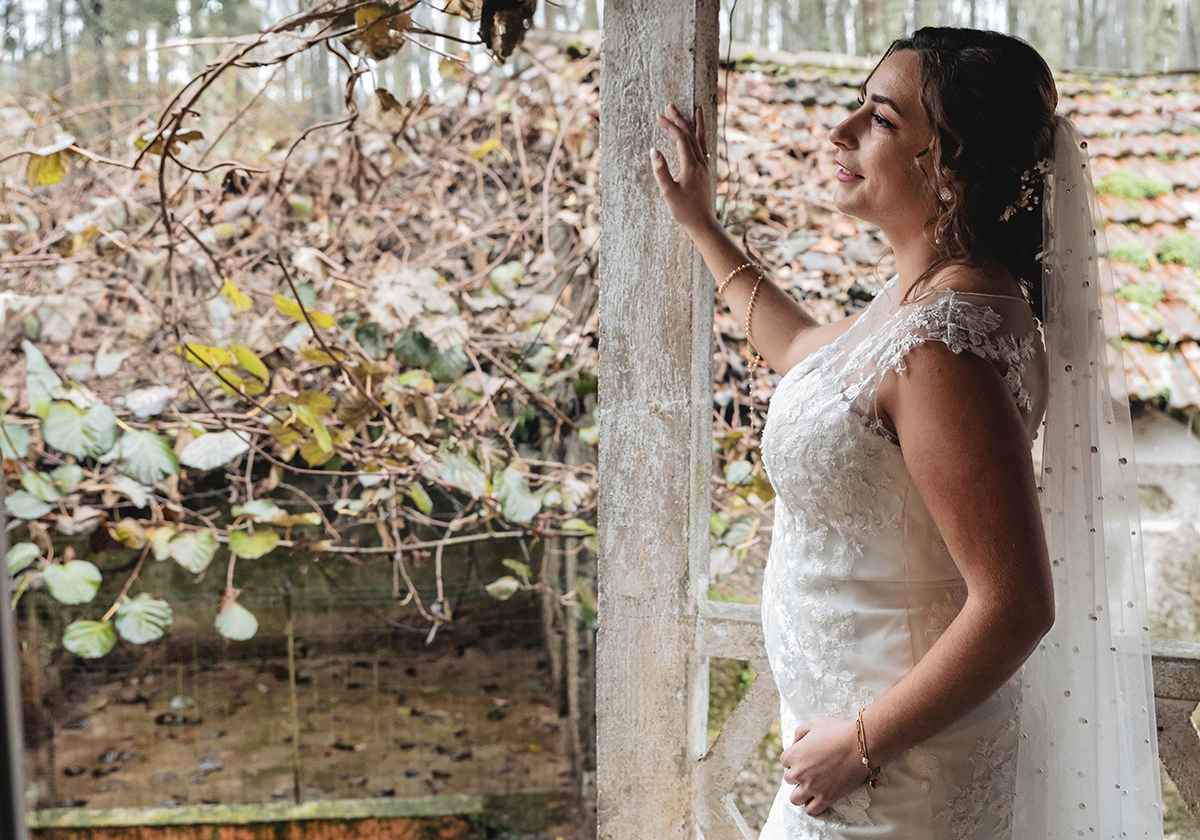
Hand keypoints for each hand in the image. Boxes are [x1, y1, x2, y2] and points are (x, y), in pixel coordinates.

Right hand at [651, 103, 716, 235]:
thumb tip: (653, 151)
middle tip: (670, 106)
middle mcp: (701, 163)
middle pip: (691, 135)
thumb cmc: (685, 211)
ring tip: (696, 109)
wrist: (703, 224)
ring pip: (701, 139)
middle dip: (680, 119)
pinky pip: (704, 148)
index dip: (670, 126)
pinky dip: (701, 137)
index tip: (659, 117)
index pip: (680, 139)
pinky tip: (698, 135)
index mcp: (691, 166)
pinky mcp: (706, 172)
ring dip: (696, 123)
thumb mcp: (669, 192)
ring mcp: (706, 167)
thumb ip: (661, 171)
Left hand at [780, 716, 870, 815]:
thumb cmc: (838, 730)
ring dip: (801, 793)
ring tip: (811, 787)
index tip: (805, 758)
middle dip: (798, 774)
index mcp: (794, 754)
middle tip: (812, 770)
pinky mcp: (826, 798)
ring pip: (795, 798)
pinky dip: (811, 807)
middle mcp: (799, 772)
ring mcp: (812, 787)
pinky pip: (811, 810)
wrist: (861, 745)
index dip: (795, 759)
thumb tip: (795, 744)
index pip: (784, 761)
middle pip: (789, 779)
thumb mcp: (814, 723)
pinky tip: (817, 799)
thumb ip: (799, 733)